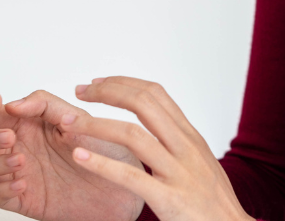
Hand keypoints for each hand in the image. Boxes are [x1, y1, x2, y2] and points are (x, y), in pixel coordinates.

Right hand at [0, 90, 146, 220]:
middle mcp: (16, 146)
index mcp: (24, 122)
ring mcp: (16, 172)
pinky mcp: (22, 198)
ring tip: (21, 160)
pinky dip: (2, 188)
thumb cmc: (100, 146)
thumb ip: (44, 104)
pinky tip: (22, 182)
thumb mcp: (76, 117)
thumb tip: (14, 104)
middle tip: (10, 138)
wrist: (121, 185)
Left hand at [61, 76, 252, 220]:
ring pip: (132, 135)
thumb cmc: (214, 203)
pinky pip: (131, 176)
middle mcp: (185, 147)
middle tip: (79, 92)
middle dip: (106, 93)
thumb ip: (177, 141)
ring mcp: (178, 171)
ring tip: (69, 123)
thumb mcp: (199, 161)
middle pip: (142, 103)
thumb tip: (151, 123)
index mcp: (190, 136)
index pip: (154, 93)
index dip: (123, 83)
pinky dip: (102, 164)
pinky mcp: (170, 199)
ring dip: (95, 125)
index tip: (98, 83)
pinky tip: (80, 157)